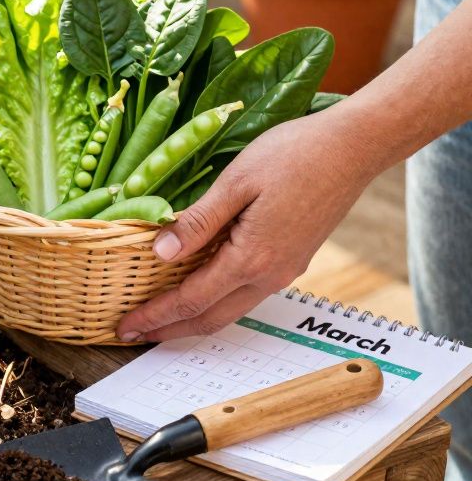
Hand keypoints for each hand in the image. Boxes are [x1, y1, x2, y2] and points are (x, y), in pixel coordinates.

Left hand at [116, 110, 382, 341]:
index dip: (155, 316)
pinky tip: (198, 288)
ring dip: (193, 318)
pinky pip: (246, 292)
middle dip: (169, 330)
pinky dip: (216, 299)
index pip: (191, 300)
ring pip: (231, 309)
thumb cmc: (294, 154)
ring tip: (160, 317)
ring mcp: (285, 270)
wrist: (355, 146)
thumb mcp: (236, 182)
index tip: (125, 326)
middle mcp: (270, 275)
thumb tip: (159, 254)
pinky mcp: (293, 259)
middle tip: (132, 333)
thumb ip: (198, 222)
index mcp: (252, 258)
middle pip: (211, 319)